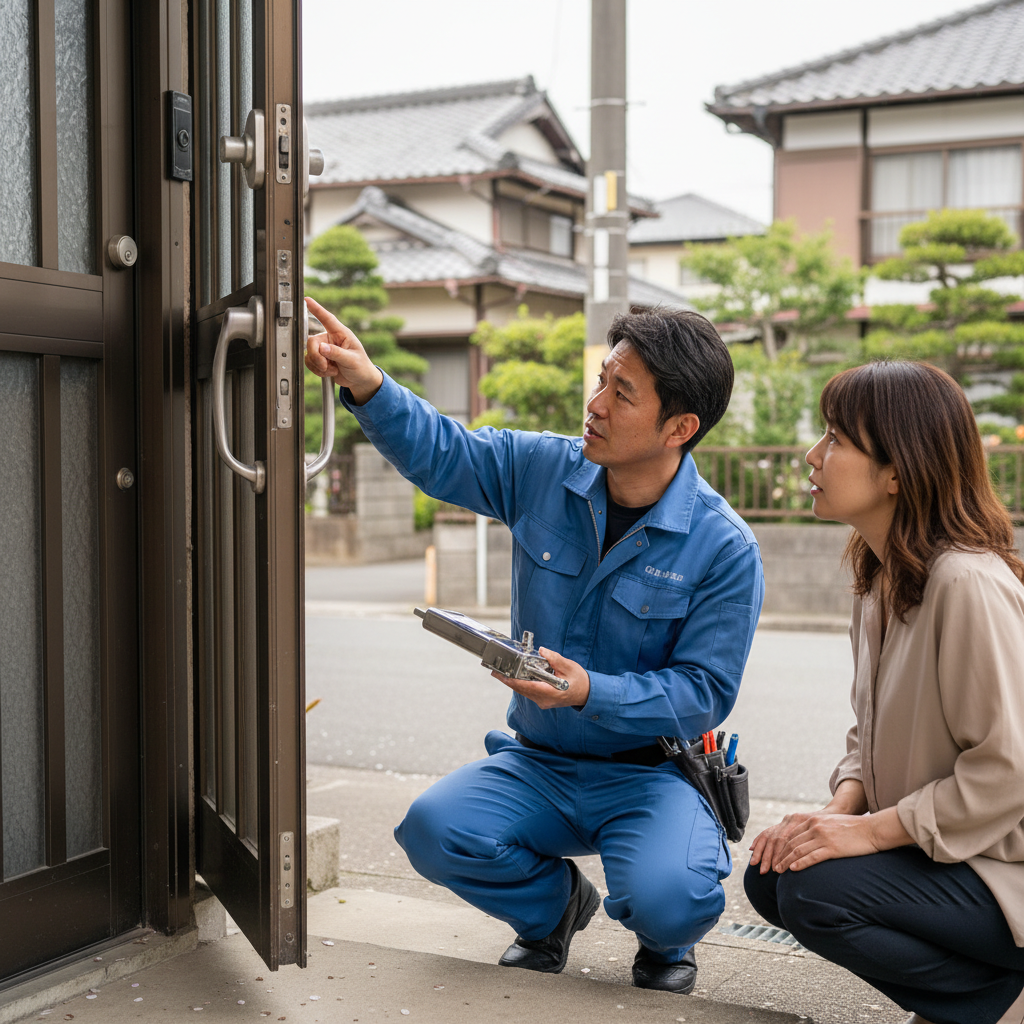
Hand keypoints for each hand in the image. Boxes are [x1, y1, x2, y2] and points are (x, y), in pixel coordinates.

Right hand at [303, 297, 382, 404]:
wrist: (360, 381)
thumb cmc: (361, 367)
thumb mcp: (352, 360)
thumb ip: (336, 353)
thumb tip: (322, 348)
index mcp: (341, 334)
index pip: (327, 318)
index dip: (317, 309)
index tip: (307, 300)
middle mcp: (330, 339)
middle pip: (312, 342)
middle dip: (316, 357)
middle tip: (325, 366)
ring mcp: (324, 349)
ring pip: (309, 354)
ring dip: (319, 366)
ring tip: (333, 370)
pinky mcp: (320, 359)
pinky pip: (310, 363)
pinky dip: (318, 370)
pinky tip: (329, 372)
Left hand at [491, 648, 589, 709]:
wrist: (587, 694)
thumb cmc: (580, 681)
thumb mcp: (569, 666)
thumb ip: (555, 658)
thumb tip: (543, 651)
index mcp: (550, 693)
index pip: (527, 687)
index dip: (512, 680)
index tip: (500, 675)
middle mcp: (544, 700)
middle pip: (522, 690)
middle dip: (508, 680)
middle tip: (496, 671)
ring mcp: (543, 702)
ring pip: (524, 692)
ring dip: (514, 682)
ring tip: (502, 672)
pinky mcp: (543, 700)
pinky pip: (529, 692)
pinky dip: (522, 684)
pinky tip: (516, 676)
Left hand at [749, 805, 912, 874]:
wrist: (872, 830)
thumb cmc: (852, 829)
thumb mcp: (829, 824)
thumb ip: (815, 830)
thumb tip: (803, 841)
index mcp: (812, 819)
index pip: (787, 833)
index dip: (775, 844)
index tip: (766, 853)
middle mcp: (814, 825)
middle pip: (788, 842)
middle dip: (775, 854)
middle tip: (767, 865)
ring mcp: (822, 836)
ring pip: (797, 850)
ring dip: (784, 861)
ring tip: (777, 871)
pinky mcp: (832, 848)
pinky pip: (811, 857)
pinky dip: (799, 863)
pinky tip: (792, 870)